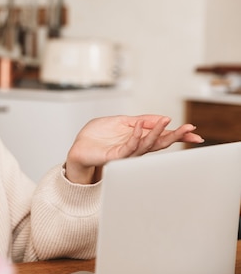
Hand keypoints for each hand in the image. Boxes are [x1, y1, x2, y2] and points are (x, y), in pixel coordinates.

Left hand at [65, 115, 203, 183]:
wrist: (80, 146)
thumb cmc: (98, 136)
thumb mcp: (122, 121)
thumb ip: (141, 120)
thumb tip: (162, 118)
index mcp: (138, 139)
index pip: (161, 137)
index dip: (177, 134)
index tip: (193, 130)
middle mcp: (136, 147)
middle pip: (160, 143)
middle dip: (175, 136)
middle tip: (190, 130)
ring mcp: (126, 153)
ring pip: (147, 145)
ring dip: (157, 133)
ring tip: (167, 122)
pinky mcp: (115, 156)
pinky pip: (129, 146)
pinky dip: (136, 135)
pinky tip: (140, 126)